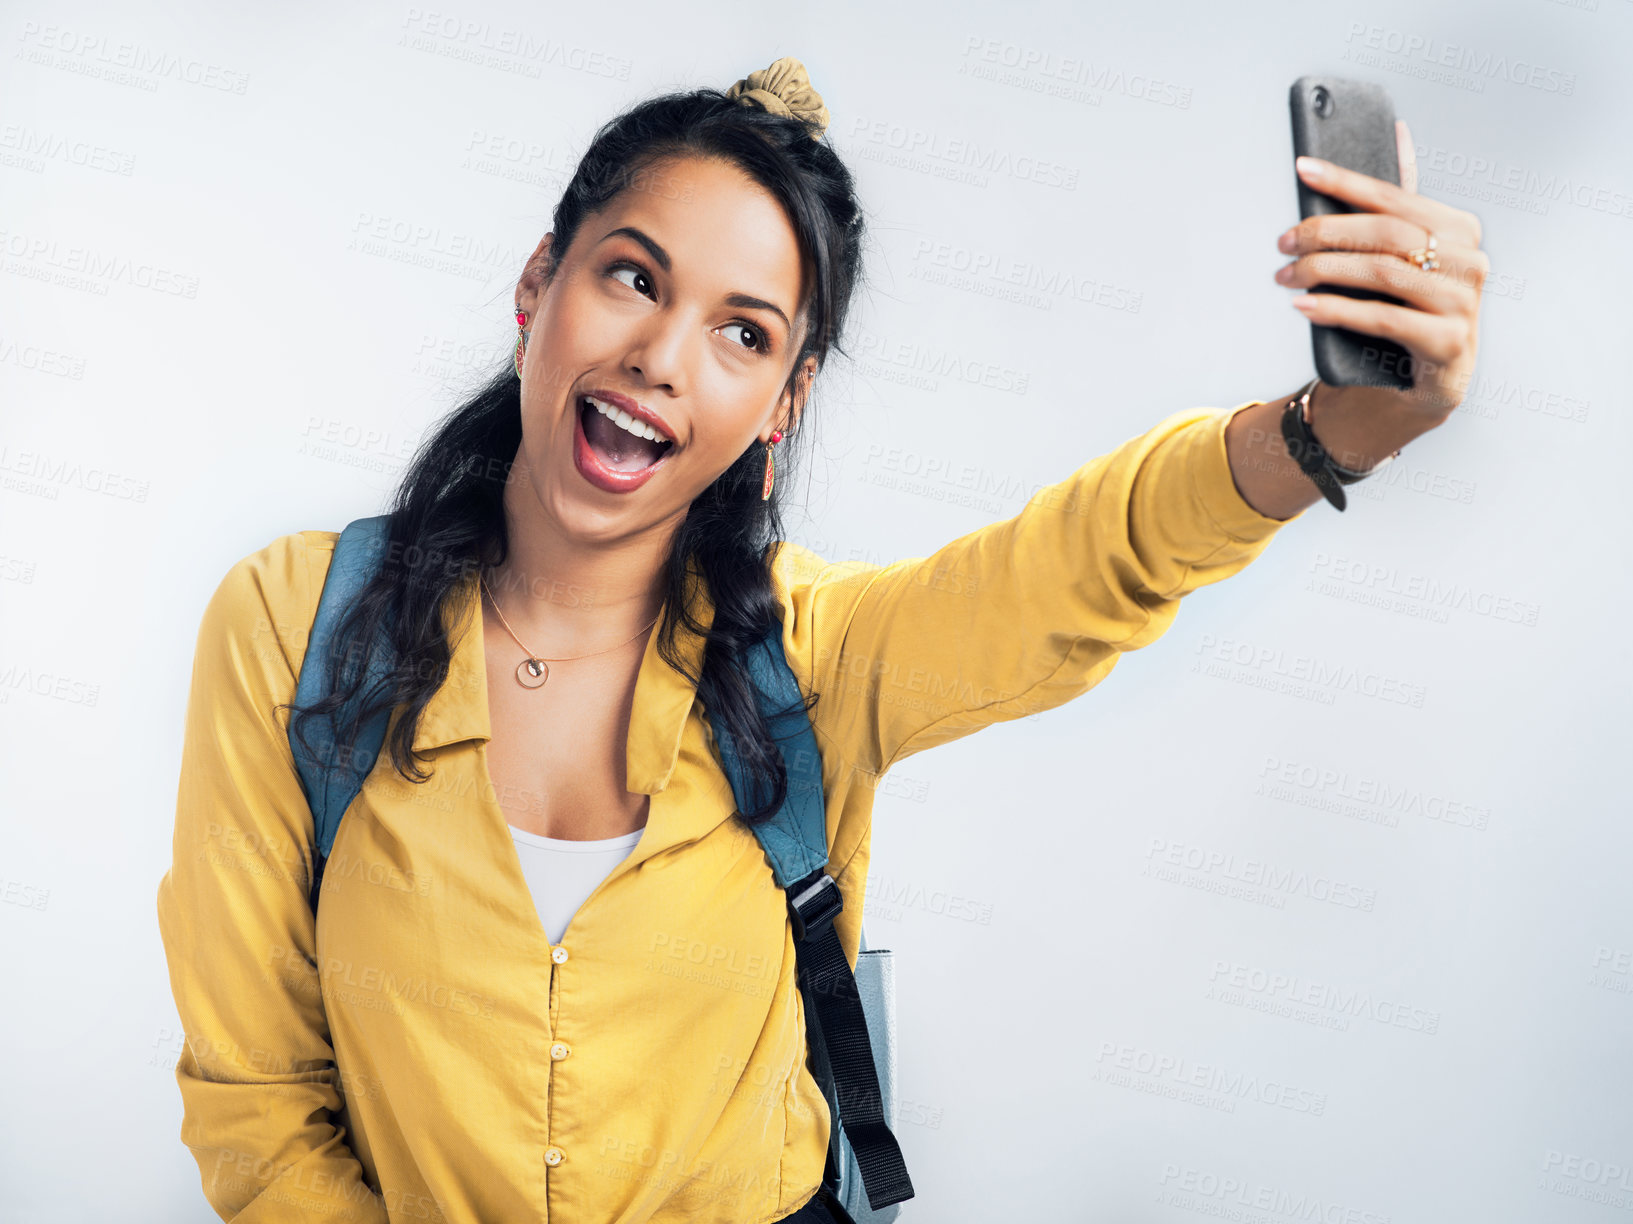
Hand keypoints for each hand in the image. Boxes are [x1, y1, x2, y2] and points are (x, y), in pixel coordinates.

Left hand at [1274, 119, 1487, 429]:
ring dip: (1324, 271)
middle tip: (1283, 243)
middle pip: (1386, 234)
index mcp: (1459, 230)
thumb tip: (1396, 133)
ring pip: (1383, 273)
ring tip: (1286, 276)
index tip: (1302, 168)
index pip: (1394, 197)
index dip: (1345, 181)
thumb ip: (1398, 207)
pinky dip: (1338, 309)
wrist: (1420, 387)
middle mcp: (1471, 261)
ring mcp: (1465, 304)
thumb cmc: (1405, 312)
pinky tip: (1304, 305)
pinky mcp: (1449, 344)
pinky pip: (1384, 318)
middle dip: (1326, 233)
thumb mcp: (1401, 260)